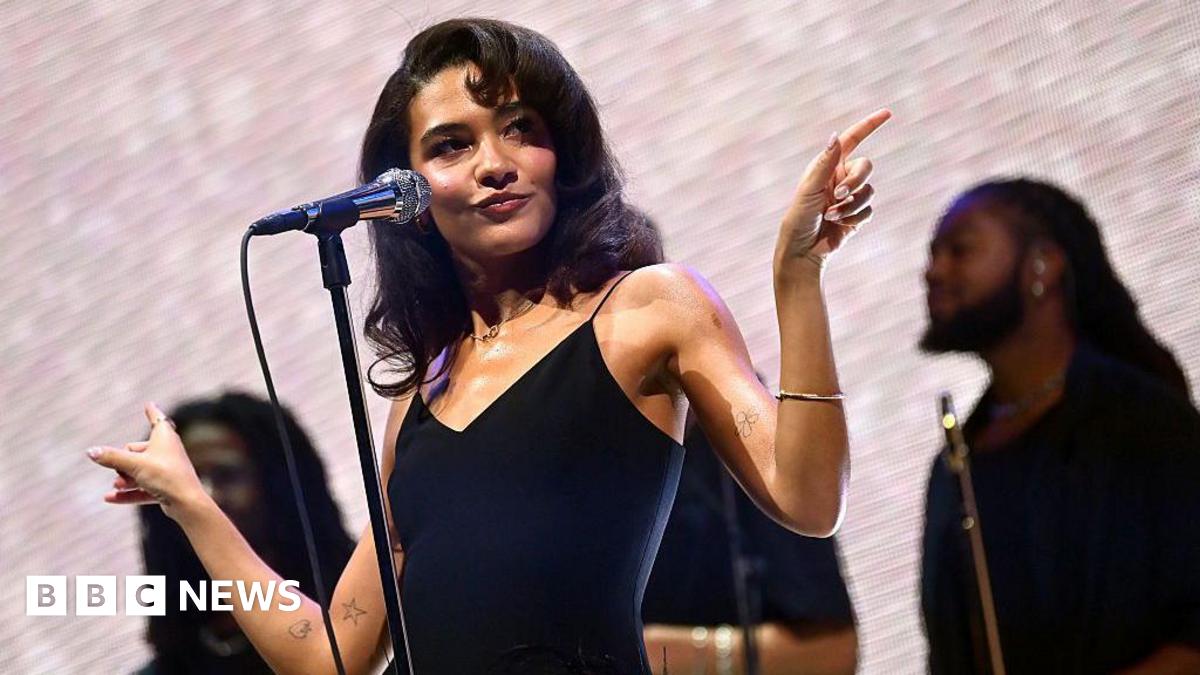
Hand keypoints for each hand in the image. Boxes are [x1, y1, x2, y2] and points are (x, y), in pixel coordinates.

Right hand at [87, 402, 207, 520]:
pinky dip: (128, 493)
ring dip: (125, 479)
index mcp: (165, 437)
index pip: (157, 419)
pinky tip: (108, 498)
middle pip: (138, 451)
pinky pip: (143, 488)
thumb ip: (112, 457)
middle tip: (122, 471)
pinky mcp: (166, 487)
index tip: (149, 404)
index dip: (152, 411)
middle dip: (125, 462)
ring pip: (139, 471)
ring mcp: (167, 469)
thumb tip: (90, 451)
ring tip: (117, 485)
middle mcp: (168, 450)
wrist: (187, 503)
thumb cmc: (165, 476)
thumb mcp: (134, 464)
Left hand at [775, 108, 891, 273]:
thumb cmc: (799, 218)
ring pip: (869, 191)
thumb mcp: (809, 189)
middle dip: (856, 181)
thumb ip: (825, 163)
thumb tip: (835, 136)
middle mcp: (841, 178)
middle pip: (867, 167)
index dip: (869, 125)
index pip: (852, 140)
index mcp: (827, 166)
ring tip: (831, 215)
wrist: (802, 250)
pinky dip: (855, 217)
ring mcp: (850, 197)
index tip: (887, 113)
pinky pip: (869, 210)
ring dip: (852, 204)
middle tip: (839, 194)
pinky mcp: (857, 216)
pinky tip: (839, 225)